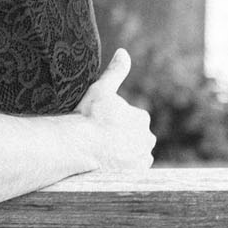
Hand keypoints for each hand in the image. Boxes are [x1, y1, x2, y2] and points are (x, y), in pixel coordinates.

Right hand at [74, 48, 154, 171]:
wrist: (80, 146)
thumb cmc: (89, 116)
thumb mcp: (101, 89)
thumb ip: (115, 71)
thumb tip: (123, 52)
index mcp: (142, 118)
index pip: (131, 120)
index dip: (113, 121)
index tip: (99, 124)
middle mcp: (147, 139)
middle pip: (134, 138)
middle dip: (120, 138)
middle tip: (98, 138)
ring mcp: (142, 159)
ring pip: (133, 154)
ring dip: (122, 153)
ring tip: (101, 152)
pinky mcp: (135, 175)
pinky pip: (130, 170)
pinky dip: (122, 167)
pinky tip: (106, 164)